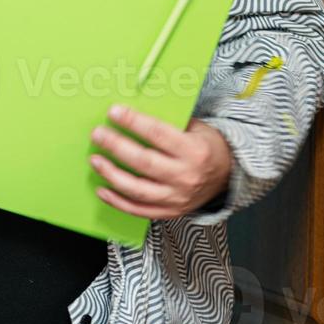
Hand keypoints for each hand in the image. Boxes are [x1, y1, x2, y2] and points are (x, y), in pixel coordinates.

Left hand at [88, 105, 231, 218]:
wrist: (228, 176)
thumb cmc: (207, 146)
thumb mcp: (197, 128)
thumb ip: (169, 123)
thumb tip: (134, 114)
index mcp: (193, 150)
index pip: (158, 134)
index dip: (133, 122)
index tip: (114, 112)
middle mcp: (185, 176)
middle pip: (144, 162)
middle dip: (116, 147)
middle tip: (98, 134)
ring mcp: (177, 198)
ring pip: (138, 189)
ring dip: (112, 174)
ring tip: (95, 160)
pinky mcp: (170, 212)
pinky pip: (139, 210)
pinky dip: (118, 201)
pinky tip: (102, 189)